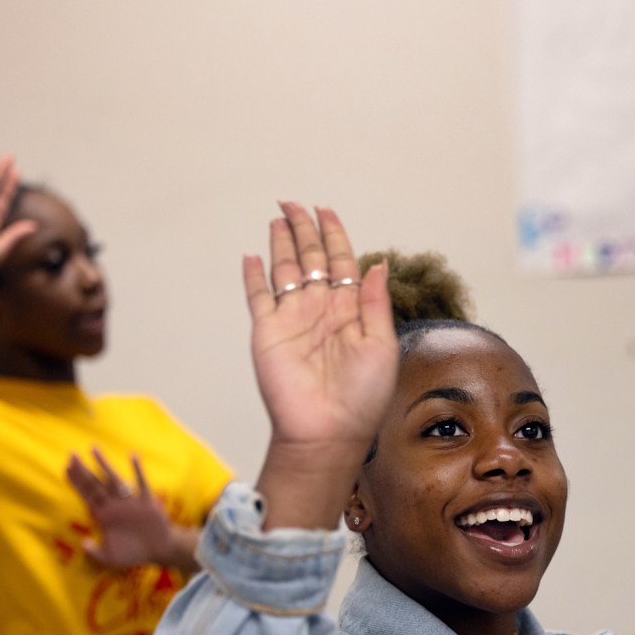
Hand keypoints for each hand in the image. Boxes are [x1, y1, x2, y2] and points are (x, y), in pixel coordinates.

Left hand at [67, 448, 187, 569]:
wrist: (160, 550)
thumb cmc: (134, 553)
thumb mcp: (110, 557)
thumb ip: (95, 551)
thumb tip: (82, 543)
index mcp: (103, 516)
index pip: (86, 495)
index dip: (76, 482)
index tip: (66, 467)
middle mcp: (114, 505)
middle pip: (95, 484)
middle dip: (83, 470)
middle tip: (72, 454)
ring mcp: (130, 502)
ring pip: (114, 480)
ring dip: (105, 465)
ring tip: (94, 450)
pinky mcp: (147, 502)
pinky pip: (142, 483)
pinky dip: (137, 470)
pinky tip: (132, 456)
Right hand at [244, 203, 397, 528]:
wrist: (327, 432)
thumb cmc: (362, 396)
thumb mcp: (381, 345)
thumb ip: (376, 302)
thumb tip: (378, 263)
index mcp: (351, 311)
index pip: (342, 263)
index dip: (335, 236)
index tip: (326, 211)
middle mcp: (321, 310)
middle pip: (311, 259)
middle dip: (305, 230)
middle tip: (295, 203)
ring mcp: (293, 320)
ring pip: (285, 270)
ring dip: (282, 243)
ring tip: (278, 217)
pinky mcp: (268, 332)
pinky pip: (258, 297)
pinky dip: (255, 277)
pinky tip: (253, 256)